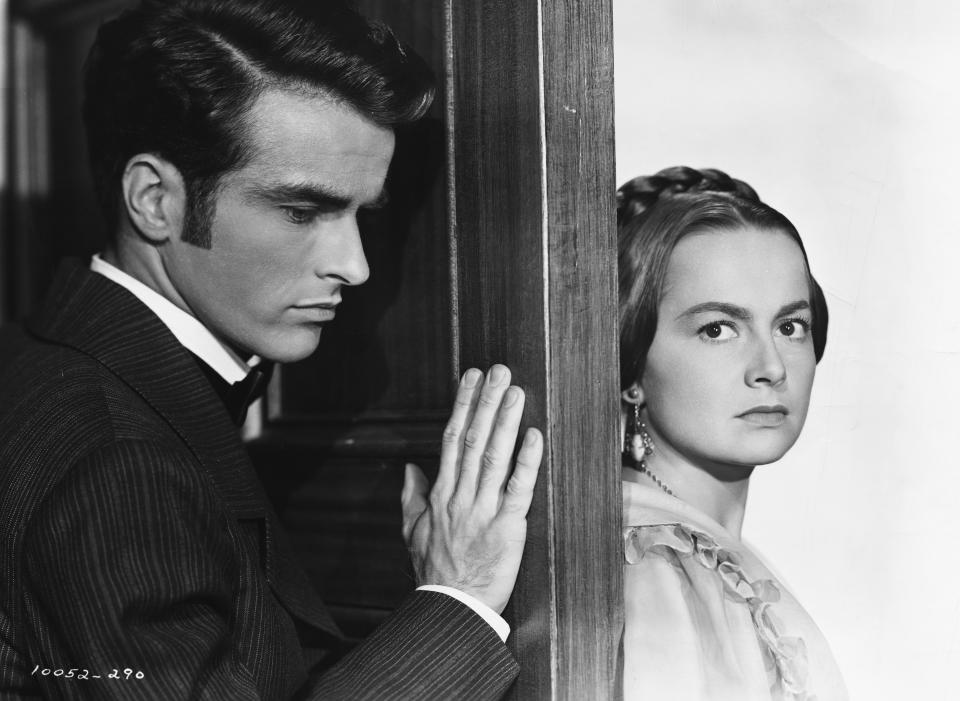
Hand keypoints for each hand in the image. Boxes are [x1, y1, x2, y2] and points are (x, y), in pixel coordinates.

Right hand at [401, 365, 542, 613]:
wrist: (451, 608)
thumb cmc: (434, 571)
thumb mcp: (412, 531)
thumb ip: (411, 497)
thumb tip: (410, 468)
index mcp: (441, 494)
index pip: (451, 439)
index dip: (463, 405)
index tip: (472, 378)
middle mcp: (460, 496)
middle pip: (473, 439)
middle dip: (486, 402)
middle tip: (499, 371)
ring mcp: (483, 510)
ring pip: (493, 457)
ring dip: (505, 421)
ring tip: (515, 391)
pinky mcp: (506, 527)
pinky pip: (518, 489)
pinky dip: (526, 461)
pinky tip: (534, 436)